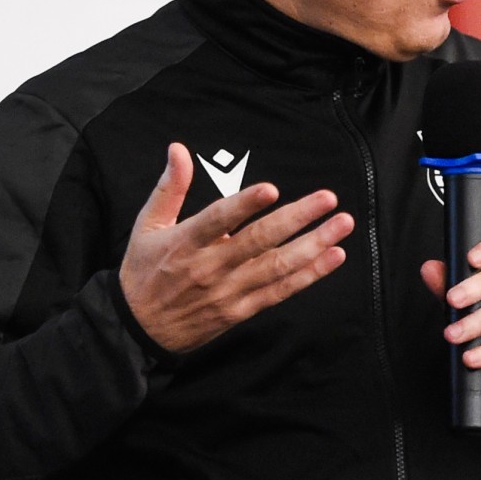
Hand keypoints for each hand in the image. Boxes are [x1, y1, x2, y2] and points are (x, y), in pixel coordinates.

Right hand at [121, 143, 353, 353]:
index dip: (244, 205)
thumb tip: (178, 148)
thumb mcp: (147, 225)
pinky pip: (280, 291)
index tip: (270, 189)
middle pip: (258, 242)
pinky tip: (333, 257)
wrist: (138, 330)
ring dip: (314, 245)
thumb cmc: (144, 271)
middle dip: (297, 218)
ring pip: (277, 267)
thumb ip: (170, 187)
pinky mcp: (240, 311)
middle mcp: (209, 267)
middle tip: (328, 198)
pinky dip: (309, 275)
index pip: (217, 220)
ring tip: (342, 224)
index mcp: (185, 242)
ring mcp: (228, 291)